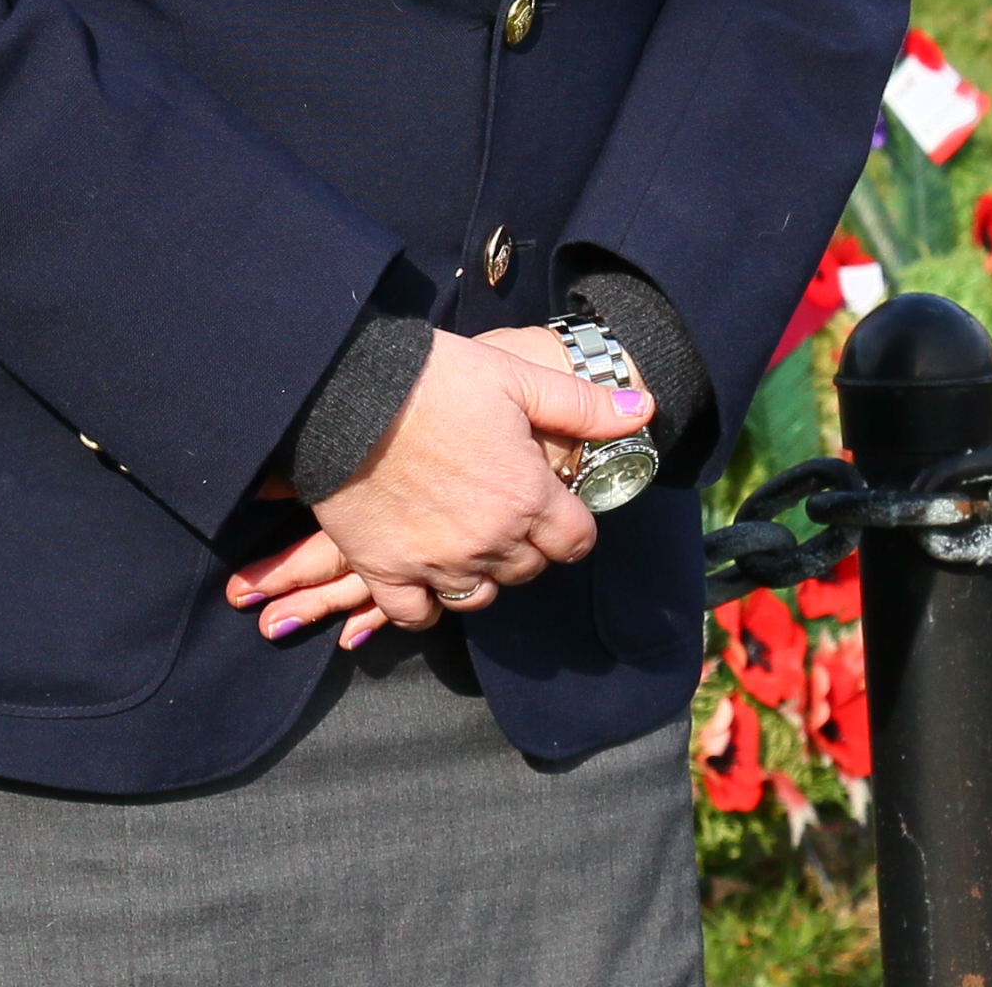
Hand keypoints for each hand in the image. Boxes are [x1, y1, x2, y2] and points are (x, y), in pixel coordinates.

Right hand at [221, 329, 648, 642]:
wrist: (346, 390)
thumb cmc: (435, 378)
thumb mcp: (517, 378)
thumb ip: (584, 406)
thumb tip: (645, 409)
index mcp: (529, 497)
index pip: (576, 542)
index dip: (570, 524)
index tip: (553, 504)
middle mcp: (491, 541)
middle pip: (529, 568)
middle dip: (526, 544)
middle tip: (502, 509)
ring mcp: (438, 562)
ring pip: (480, 596)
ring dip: (482, 573)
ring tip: (467, 539)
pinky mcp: (387, 570)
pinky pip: (419, 613)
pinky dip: (427, 601)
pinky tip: (426, 573)